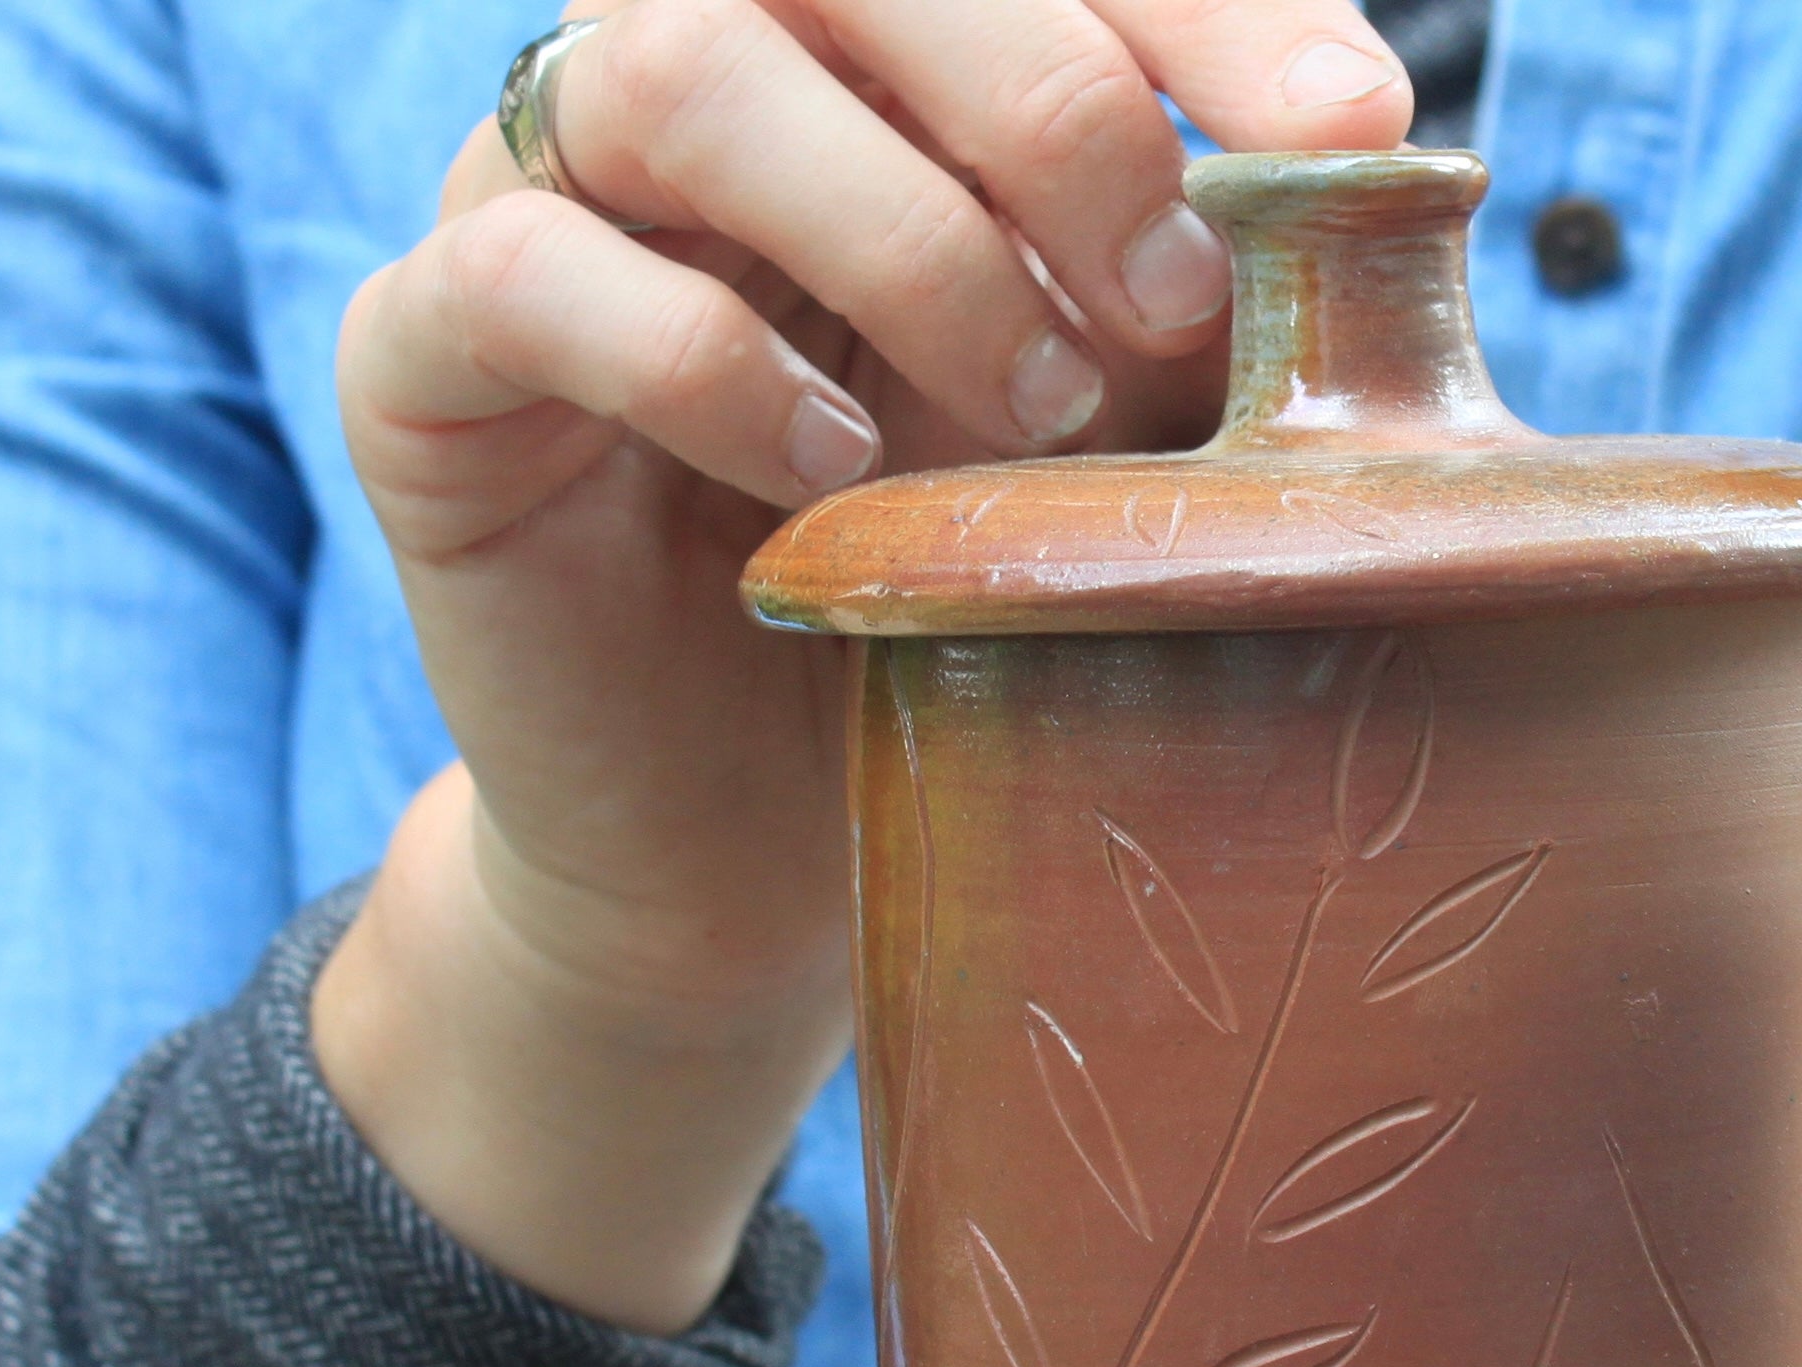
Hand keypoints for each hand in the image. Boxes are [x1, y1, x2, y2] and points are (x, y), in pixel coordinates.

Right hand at [317, 0, 1414, 1330]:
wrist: (749, 853)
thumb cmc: (941, 604)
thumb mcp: (1106, 425)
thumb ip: (1187, 287)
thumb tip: (1382, 188)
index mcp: (859, 59)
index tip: (1364, 118)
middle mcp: (684, 85)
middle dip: (1057, 105)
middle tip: (1174, 300)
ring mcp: (527, 201)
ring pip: (681, 71)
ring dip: (903, 234)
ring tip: (1029, 409)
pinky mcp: (419, 364)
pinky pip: (527, 275)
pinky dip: (705, 360)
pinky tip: (831, 473)